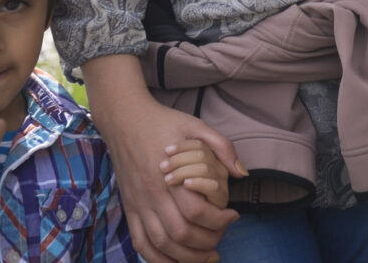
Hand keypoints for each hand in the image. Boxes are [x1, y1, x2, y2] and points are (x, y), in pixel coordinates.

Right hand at [83, 55, 240, 262]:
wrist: (125, 119)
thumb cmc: (164, 123)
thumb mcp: (196, 125)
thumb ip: (221, 146)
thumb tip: (241, 173)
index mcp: (170, 175)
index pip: (196, 211)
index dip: (219, 220)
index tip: (233, 215)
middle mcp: (152, 194)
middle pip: (180, 233)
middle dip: (206, 244)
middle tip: (222, 241)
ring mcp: (138, 204)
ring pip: (161, 244)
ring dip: (185, 257)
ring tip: (206, 257)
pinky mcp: (130, 209)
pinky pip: (140, 242)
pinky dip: (156, 259)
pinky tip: (174, 261)